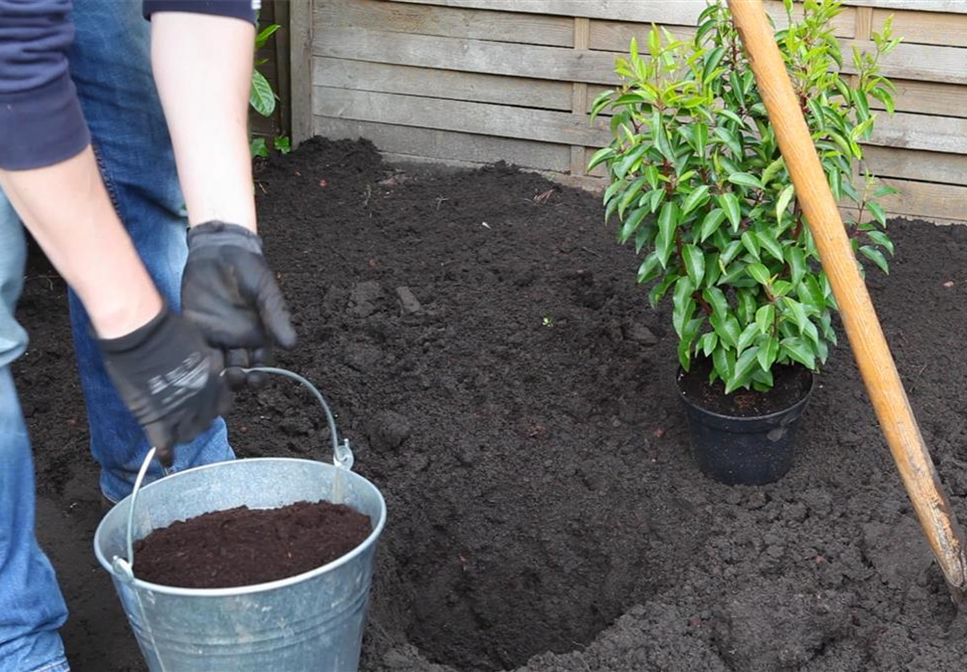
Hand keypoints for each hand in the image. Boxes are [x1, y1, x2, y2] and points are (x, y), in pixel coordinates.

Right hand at [98, 306, 229, 465]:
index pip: (223, 404)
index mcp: (215, 379)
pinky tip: (165, 458)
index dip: (212, 405)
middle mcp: (204, 398)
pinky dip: (165, 454)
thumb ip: (205, 363)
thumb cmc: (167, 329)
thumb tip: (203, 370)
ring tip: (175, 433)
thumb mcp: (199, 344)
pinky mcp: (157, 419)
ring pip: (190, 434)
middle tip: (186, 417)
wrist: (141, 332)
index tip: (203, 403)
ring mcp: (182, 410)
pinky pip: (165, 445)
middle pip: (208, 421)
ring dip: (184, 434)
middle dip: (199, 420)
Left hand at [182, 221, 295, 388]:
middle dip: (237, 382)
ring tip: (215, 380)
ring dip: (216, 378)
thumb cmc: (250, 269)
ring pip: (216, 366)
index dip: (259, 377)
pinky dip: (195, 363)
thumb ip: (276, 317)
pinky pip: (194, 350)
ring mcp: (215, 335)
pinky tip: (195, 369)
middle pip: (238, 371)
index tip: (255, 380)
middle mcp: (238, 340)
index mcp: (259, 335)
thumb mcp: (266, 291)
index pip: (260, 365)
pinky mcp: (194, 327)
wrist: (220, 248)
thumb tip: (292, 345)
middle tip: (234, 378)